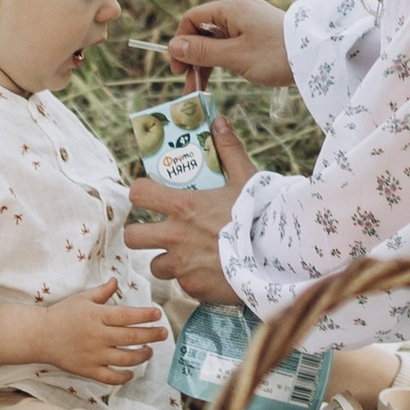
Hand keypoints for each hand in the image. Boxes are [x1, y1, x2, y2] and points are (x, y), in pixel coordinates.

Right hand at [32, 277, 171, 385]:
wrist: (39, 335)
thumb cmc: (61, 314)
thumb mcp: (82, 298)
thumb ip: (102, 292)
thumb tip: (116, 280)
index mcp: (97, 316)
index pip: (127, 316)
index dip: (145, 315)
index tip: (158, 315)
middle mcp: (97, 336)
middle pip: (131, 337)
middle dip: (151, 335)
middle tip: (163, 333)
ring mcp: (93, 355)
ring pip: (125, 359)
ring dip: (142, 356)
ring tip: (149, 351)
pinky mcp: (87, 370)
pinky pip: (110, 377)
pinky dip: (124, 377)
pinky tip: (131, 372)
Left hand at [125, 118, 254, 309]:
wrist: (277, 258)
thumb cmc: (260, 216)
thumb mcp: (246, 179)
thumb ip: (229, 149)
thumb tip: (219, 121)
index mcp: (183, 206)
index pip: (138, 194)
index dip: (141, 193)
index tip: (150, 196)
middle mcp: (175, 236)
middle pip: (132, 236)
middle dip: (142, 234)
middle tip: (159, 231)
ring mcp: (181, 265)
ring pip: (155, 265)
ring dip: (168, 261)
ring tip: (189, 256)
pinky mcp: (192, 288)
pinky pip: (182, 284)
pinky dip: (191, 280)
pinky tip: (210, 273)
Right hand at [168, 0, 291, 88]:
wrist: (316, 56)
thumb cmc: (275, 55)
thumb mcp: (235, 56)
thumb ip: (203, 52)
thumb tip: (173, 46)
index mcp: (230, 9)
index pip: (192, 19)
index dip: (181, 43)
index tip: (179, 69)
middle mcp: (238, 10)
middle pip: (204, 30)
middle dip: (193, 57)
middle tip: (190, 86)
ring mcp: (250, 20)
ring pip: (218, 39)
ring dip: (207, 62)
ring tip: (202, 88)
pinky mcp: (259, 32)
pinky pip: (232, 43)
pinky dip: (223, 58)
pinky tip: (221, 75)